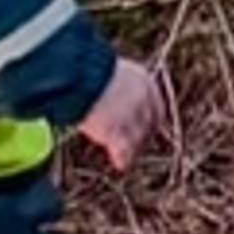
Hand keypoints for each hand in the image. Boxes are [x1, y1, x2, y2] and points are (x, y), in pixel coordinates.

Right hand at [77, 54, 172, 171]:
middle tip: (134, 145)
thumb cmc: (83, 68)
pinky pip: (125, 150)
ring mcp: (132, 116)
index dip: (147, 118)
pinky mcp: (119, 130)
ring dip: (134, 149)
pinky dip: (123, 159)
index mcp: (142, 79)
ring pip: (139, 138)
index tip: (141, 126)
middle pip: (150, 124)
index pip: (155, 105)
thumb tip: (104, 92)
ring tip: (126, 158)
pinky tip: (121, 165)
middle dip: (144, 135)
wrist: (78, 74)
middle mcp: (143, 98)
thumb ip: (115, 85)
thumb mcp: (106, 72)